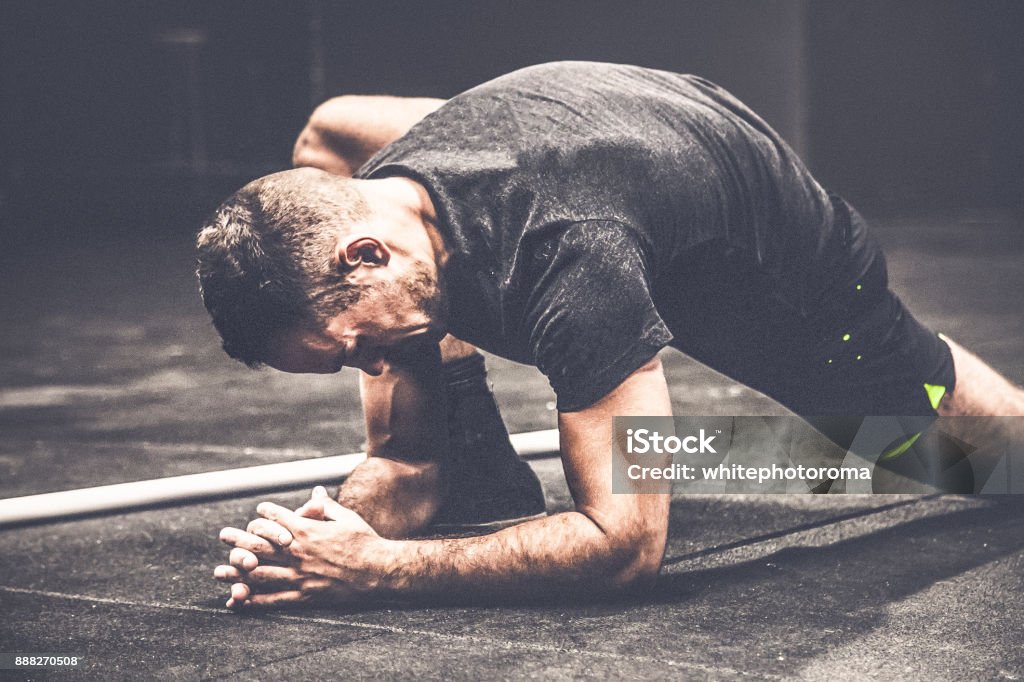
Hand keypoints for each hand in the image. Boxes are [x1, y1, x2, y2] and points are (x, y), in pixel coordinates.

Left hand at [214, 486, 387, 609]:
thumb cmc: (364, 541)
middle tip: (224, 536)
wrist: (378, 571)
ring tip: (220, 571)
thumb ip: (325, 506)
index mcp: (307, 531)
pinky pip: (273, 599)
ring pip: (259, 573)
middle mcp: (297, 552)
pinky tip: (239, 600)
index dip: (265, 512)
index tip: (259, 511)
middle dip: (238, 539)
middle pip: (258, 545)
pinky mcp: (304, 595)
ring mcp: (299, 576)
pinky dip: (253, 601)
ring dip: (236, 571)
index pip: (276, 518)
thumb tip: (315, 492)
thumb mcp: (346, 518)